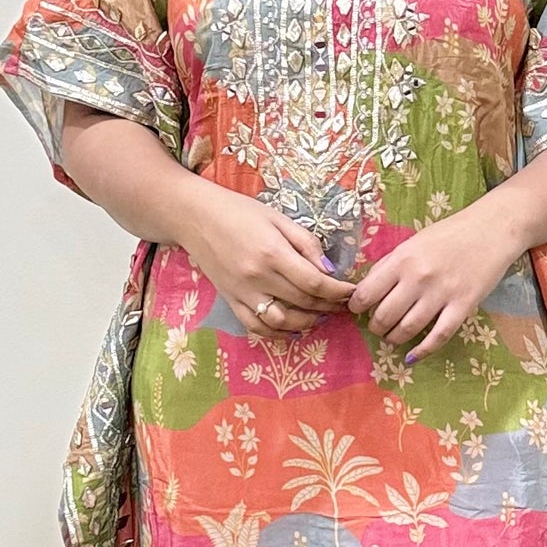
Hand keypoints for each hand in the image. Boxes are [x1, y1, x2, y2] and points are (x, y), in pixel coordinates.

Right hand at [184, 181, 357, 335]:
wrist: (194, 217)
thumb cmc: (239, 212)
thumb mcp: (278, 218)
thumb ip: (306, 243)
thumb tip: (329, 270)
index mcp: (272, 253)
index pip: (314, 282)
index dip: (338, 291)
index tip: (351, 291)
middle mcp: (257, 278)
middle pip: (303, 302)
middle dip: (329, 305)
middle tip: (343, 303)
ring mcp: (242, 293)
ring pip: (282, 321)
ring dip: (308, 322)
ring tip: (322, 315)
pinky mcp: (230, 301)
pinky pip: (256, 327)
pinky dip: (278, 334)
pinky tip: (294, 329)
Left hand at [348, 202, 519, 359]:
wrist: (493, 229)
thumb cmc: (451, 233)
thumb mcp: (413, 242)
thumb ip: (391, 264)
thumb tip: (367, 289)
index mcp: (402, 259)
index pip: (367, 293)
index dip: (356, 306)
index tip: (358, 310)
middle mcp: (418, 278)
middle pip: (384, 316)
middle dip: (376, 326)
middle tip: (378, 326)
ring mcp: (441, 294)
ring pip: (407, 329)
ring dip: (394, 338)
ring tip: (393, 337)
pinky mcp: (463, 306)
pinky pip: (438, 336)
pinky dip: (422, 351)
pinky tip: (412, 356)